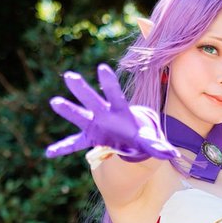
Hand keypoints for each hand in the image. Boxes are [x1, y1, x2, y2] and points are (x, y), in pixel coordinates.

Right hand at [45, 63, 178, 162]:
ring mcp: (94, 125)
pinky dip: (63, 148)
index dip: (109, 83)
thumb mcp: (150, 142)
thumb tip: (172, 155)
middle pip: (93, 100)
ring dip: (68, 110)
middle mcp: (104, 114)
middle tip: (69, 76)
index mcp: (120, 111)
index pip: (115, 95)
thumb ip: (158, 147)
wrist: (131, 141)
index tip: (102, 68)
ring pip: (80, 116)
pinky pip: (74, 144)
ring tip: (55, 102)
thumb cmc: (140, 135)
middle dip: (82, 90)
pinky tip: (49, 153)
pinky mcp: (89, 138)